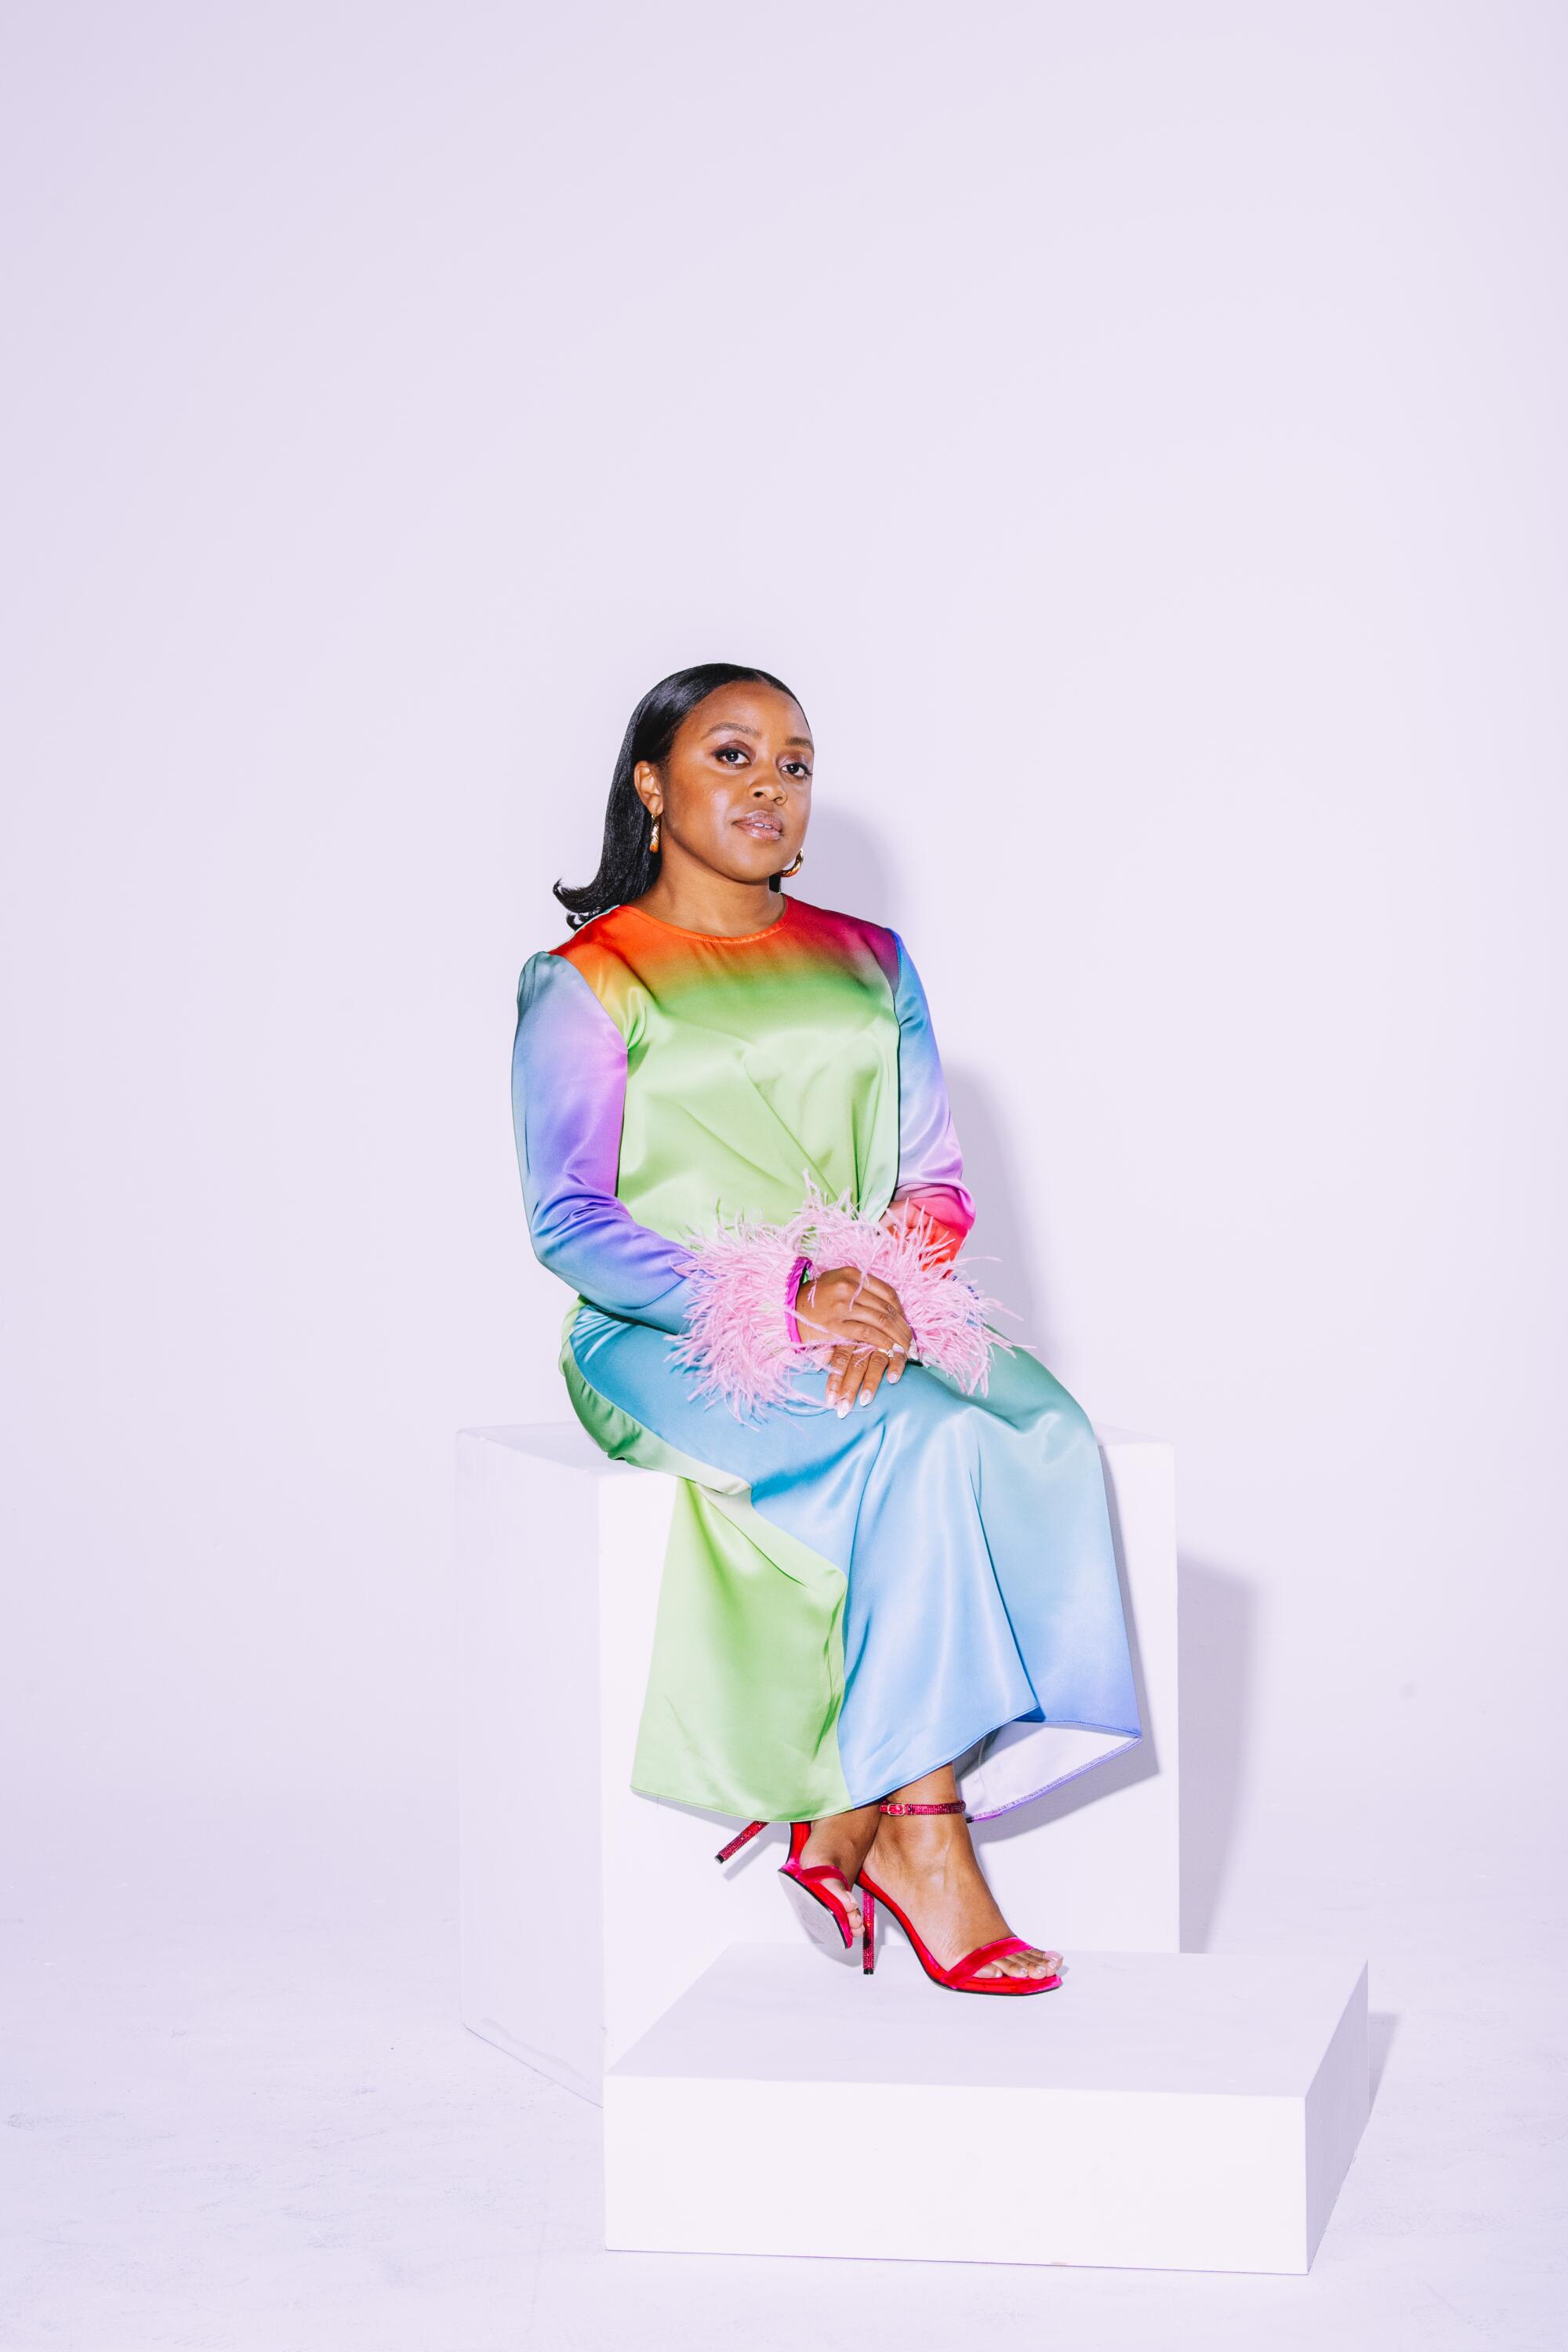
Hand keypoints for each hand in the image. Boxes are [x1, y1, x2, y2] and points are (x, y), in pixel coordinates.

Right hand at [794, 1266, 912, 1412]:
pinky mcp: (836, 1324)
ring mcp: (842, 1305)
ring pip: (880, 1320)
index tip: (907, 1324)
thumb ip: (862, 1290)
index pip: (888, 1292)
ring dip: (897, 1337)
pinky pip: (866, 1334)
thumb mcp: (839, 1284)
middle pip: (887, 1307)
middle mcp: (849, 1286)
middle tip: (912, 1341)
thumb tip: (890, 1307)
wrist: (788, 1310)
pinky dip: (882, 1342)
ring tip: (906, 1348)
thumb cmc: (817, 1300)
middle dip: (903, 1327)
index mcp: (852, 1274)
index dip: (902, 1310)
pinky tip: (890, 1349)